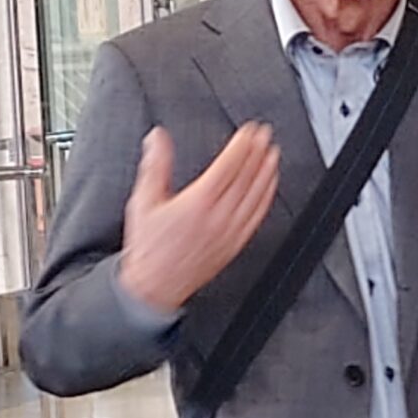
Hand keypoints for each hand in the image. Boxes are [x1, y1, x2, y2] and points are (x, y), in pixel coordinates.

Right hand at [117, 123, 279, 312]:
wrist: (155, 286)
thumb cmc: (149, 248)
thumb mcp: (143, 201)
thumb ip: (154, 165)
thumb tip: (157, 138)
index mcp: (197, 203)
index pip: (229, 166)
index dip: (242, 145)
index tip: (250, 131)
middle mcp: (218, 218)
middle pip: (246, 178)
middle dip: (258, 152)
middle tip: (266, 135)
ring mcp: (230, 232)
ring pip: (256, 197)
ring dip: (267, 173)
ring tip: (273, 154)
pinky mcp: (235, 245)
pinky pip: (257, 217)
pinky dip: (266, 198)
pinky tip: (270, 187)